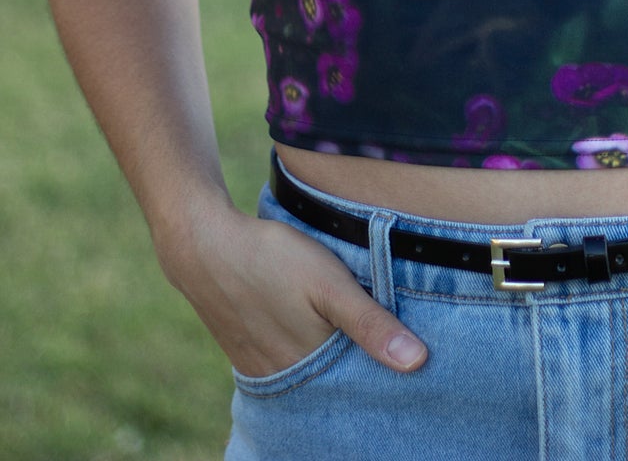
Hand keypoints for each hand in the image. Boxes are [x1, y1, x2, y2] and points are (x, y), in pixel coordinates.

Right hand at [164, 201, 426, 377]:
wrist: (204, 246)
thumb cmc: (272, 260)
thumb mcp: (330, 284)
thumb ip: (371, 324)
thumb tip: (418, 362)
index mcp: (309, 368)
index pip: (358, 388)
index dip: (384, 374)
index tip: (411, 363)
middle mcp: (284, 379)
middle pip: (333, 385)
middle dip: (358, 372)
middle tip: (387, 352)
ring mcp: (261, 368)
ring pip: (309, 376)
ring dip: (332, 364)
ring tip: (354, 342)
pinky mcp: (246, 353)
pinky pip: (286, 367)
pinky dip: (305, 357)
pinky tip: (314, 336)